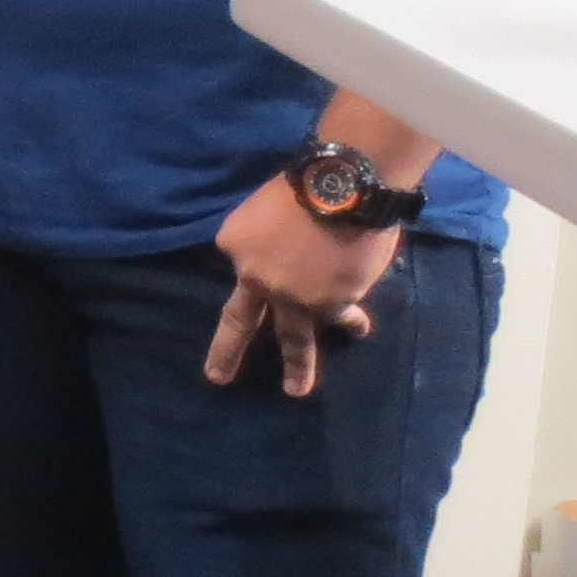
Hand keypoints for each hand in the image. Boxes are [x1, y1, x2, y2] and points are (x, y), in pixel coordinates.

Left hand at [206, 173, 397, 396]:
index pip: (242, 262)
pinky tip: (359, 329)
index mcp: (233, 244)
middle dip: (227, 353)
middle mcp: (256, 277)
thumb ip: (265, 236)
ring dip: (298, 367)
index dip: (259, 258)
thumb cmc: (305, 184)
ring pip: (294, 338)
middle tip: (217, 378)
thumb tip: (285, 252)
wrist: (344, 189)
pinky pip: (342, 318)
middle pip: (239, 321)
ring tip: (296, 391)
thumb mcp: (263, 206)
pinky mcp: (331, 305)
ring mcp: (292, 297)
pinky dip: (353, 322)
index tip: (271, 256)